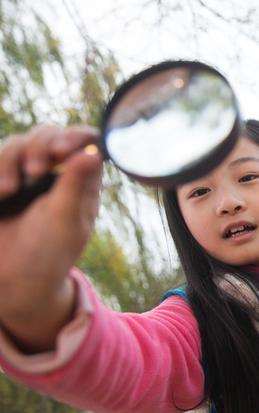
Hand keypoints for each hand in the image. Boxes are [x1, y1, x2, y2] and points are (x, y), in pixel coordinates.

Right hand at [0, 125, 102, 352]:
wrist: (12, 278)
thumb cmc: (49, 252)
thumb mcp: (65, 219)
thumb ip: (75, 185)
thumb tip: (94, 153)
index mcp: (82, 178)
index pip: (86, 140)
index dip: (75, 135)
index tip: (61, 150)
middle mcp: (56, 170)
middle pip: (48, 134)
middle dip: (39, 146)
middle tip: (34, 170)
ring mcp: (25, 172)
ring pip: (16, 142)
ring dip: (9, 159)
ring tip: (7, 190)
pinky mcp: (2, 178)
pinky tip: (0, 191)